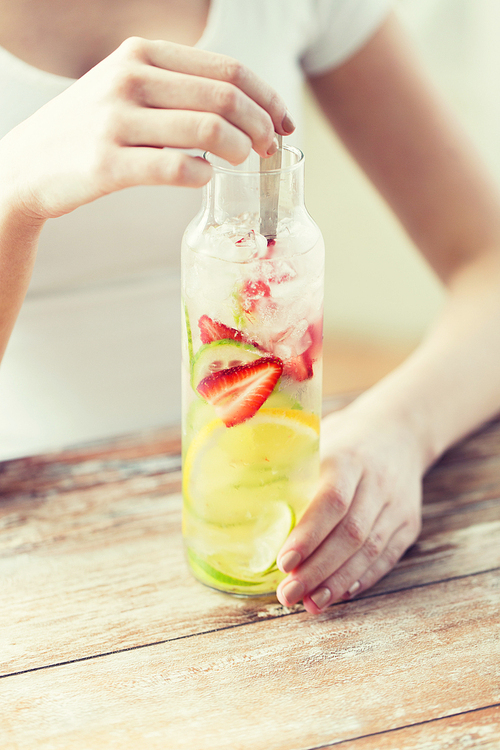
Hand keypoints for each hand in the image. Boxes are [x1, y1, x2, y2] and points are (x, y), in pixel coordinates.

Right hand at [0, 37, 293, 220]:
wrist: (27, 165)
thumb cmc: (90, 130)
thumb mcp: (126, 88)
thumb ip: (176, 88)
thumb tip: (242, 107)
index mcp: (141, 53)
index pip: (227, 68)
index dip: (267, 97)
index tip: (284, 122)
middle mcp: (129, 78)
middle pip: (225, 98)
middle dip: (262, 126)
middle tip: (271, 148)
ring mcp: (115, 121)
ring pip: (207, 132)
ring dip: (240, 150)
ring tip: (244, 163)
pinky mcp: (107, 164)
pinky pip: (175, 169)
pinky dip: (201, 176)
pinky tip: (204, 179)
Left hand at [276, 400, 423, 613]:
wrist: (399, 431)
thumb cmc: (344, 440)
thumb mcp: (319, 441)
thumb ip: (291, 469)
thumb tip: (245, 504)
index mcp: (349, 459)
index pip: (332, 501)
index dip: (309, 534)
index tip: (284, 561)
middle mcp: (377, 483)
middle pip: (351, 534)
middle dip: (317, 569)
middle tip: (288, 594)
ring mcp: (397, 505)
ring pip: (370, 551)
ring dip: (338, 582)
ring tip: (309, 603)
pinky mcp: (409, 523)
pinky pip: (386, 557)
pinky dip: (362, 579)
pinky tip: (339, 594)